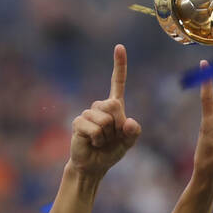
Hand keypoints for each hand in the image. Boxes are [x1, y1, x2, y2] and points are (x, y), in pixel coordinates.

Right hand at [69, 45, 141, 176]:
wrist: (94, 166)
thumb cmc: (111, 152)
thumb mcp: (128, 143)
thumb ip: (134, 133)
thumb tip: (130, 122)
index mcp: (114, 107)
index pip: (117, 83)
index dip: (119, 65)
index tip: (119, 47)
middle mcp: (100, 106)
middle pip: (114, 105)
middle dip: (118, 126)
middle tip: (111, 137)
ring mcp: (88, 113)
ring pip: (105, 120)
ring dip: (107, 136)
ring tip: (101, 141)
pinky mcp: (78, 122)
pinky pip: (95, 129)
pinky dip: (98, 140)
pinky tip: (93, 143)